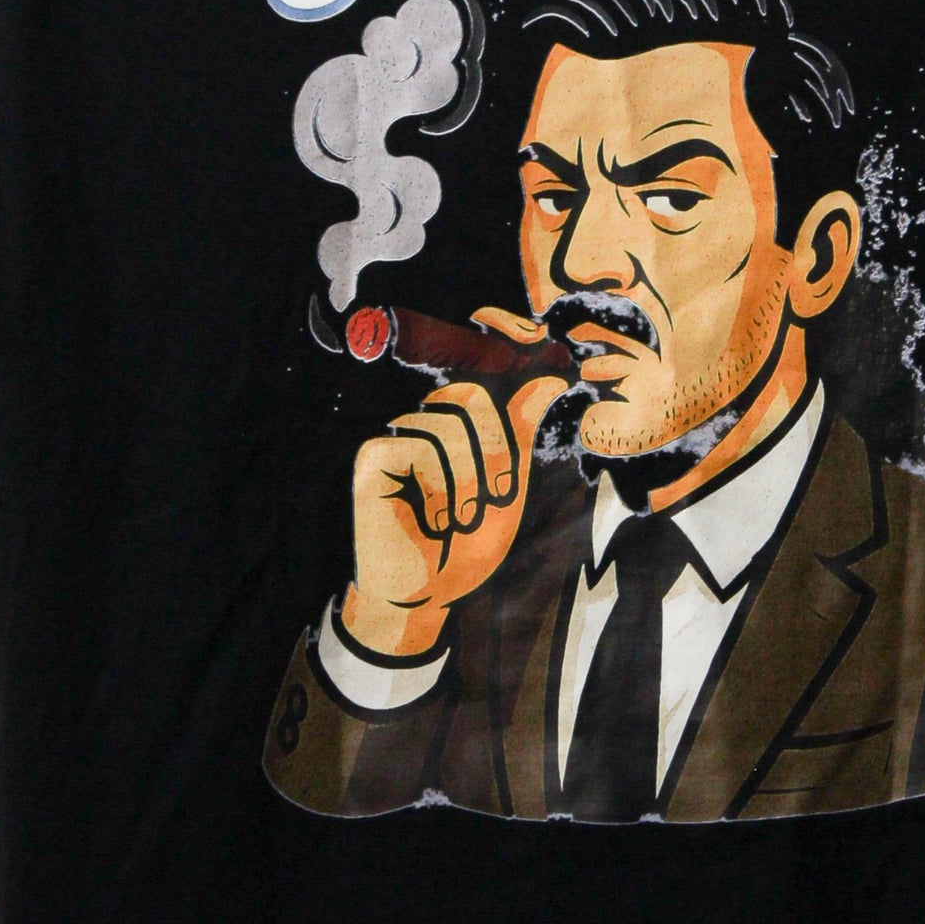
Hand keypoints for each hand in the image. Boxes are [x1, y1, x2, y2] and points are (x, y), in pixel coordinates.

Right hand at [340, 322, 569, 658]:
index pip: (477, 367)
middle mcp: (425, 420)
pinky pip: (417, 445)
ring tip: (457, 520)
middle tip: (488, 501)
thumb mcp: (507, 486)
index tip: (520, 327)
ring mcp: (395, 435)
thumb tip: (551, 380)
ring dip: (468, 482)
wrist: (425, 596)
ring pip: (449, 425)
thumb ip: (522, 432)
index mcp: (458, 423)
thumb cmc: (465, 544)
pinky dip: (437, 489)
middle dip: (495, 453)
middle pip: (471, 397)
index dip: (498, 335)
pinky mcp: (373, 457)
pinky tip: (430, 521)